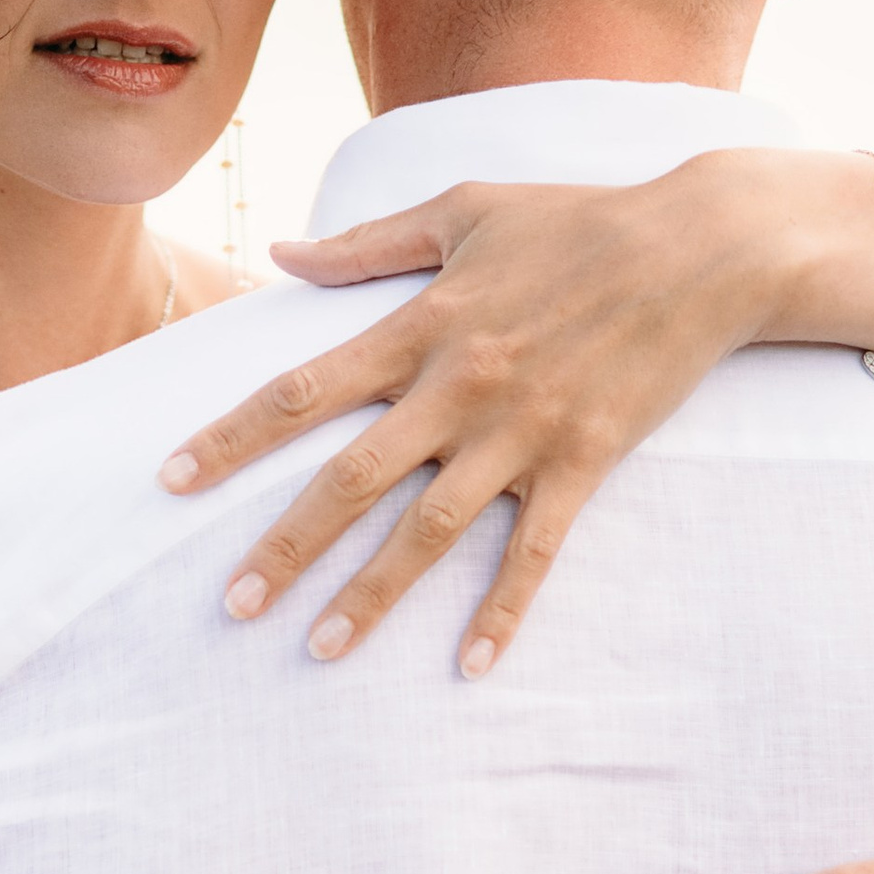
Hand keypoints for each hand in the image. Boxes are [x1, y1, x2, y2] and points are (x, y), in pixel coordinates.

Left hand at [158, 156, 815, 673]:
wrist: (701, 247)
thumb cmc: (576, 219)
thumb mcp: (463, 208)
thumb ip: (367, 243)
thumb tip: (281, 253)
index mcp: (422, 324)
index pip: (303, 389)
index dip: (231, 437)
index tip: (171, 480)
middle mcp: (461, 386)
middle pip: (353, 478)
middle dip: (288, 544)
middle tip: (234, 604)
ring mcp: (523, 431)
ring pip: (432, 528)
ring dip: (374, 593)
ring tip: (321, 649)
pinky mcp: (584, 462)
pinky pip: (535, 551)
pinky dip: (504, 610)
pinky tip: (470, 665)